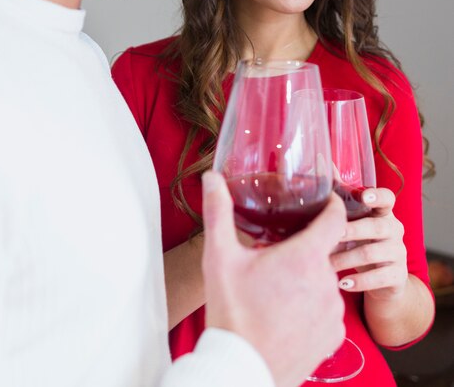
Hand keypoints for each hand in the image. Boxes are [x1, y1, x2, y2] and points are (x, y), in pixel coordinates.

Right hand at [201, 170, 345, 386]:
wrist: (241, 369)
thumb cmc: (231, 312)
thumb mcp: (219, 257)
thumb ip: (218, 212)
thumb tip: (212, 178)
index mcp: (305, 257)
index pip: (334, 218)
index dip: (331, 204)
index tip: (325, 198)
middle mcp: (327, 283)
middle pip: (323, 252)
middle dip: (304, 248)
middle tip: (276, 255)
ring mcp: (333, 312)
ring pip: (323, 281)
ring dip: (306, 279)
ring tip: (277, 289)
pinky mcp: (334, 337)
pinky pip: (327, 310)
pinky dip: (311, 306)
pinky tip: (286, 312)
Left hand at [331, 187, 407, 299]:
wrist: (384, 279)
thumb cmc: (362, 239)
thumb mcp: (354, 218)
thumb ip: (342, 193)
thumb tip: (324, 164)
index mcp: (383, 212)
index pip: (388, 198)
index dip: (377, 196)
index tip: (364, 196)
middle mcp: (394, 229)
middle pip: (376, 226)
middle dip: (351, 231)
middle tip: (329, 236)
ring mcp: (399, 253)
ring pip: (373, 253)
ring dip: (346, 258)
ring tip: (325, 263)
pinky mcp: (398, 276)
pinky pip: (379, 278)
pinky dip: (359, 281)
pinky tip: (342, 283)